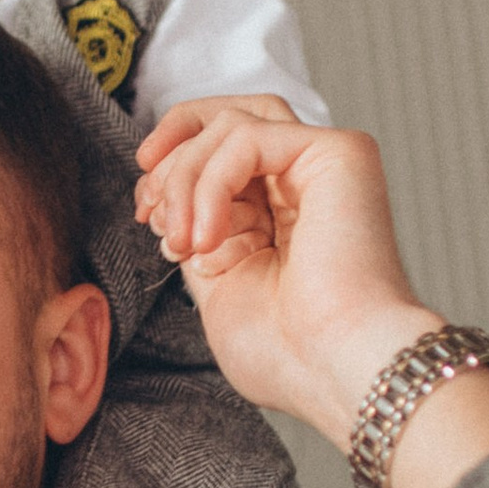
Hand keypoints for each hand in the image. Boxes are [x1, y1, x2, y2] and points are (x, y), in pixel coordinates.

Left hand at [133, 103, 488, 487]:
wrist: (336, 369)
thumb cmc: (288, 353)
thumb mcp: (218, 285)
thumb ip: (197, 232)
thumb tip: (166, 196)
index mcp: (284, 211)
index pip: (219, 151)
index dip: (170, 171)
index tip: (147, 218)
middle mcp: (308, 181)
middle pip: (226, 118)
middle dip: (172, 157)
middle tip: (152, 213)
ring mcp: (326, 163)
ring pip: (231, 123)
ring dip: (186, 178)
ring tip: (182, 242)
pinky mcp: (340, 152)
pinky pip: (248, 135)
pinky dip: (212, 182)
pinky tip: (211, 238)